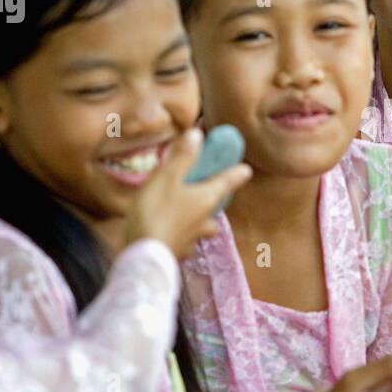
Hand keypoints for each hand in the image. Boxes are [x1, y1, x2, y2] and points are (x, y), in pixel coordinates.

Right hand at [123, 128, 251, 257]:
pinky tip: (170, 233)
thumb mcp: (166, 178)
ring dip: (200, 220)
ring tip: (188, 213)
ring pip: (204, 228)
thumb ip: (182, 157)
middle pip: (216, 207)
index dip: (236, 173)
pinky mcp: (178, 253)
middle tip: (208, 191)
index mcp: (207, 198)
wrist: (144, 257)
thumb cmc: (156, 213)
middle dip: (215, 199)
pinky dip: (182, 235)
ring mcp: (192, 239)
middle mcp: (205, 220)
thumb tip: (198, 134)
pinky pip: (186, 241)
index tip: (247, 169)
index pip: (227, 182)